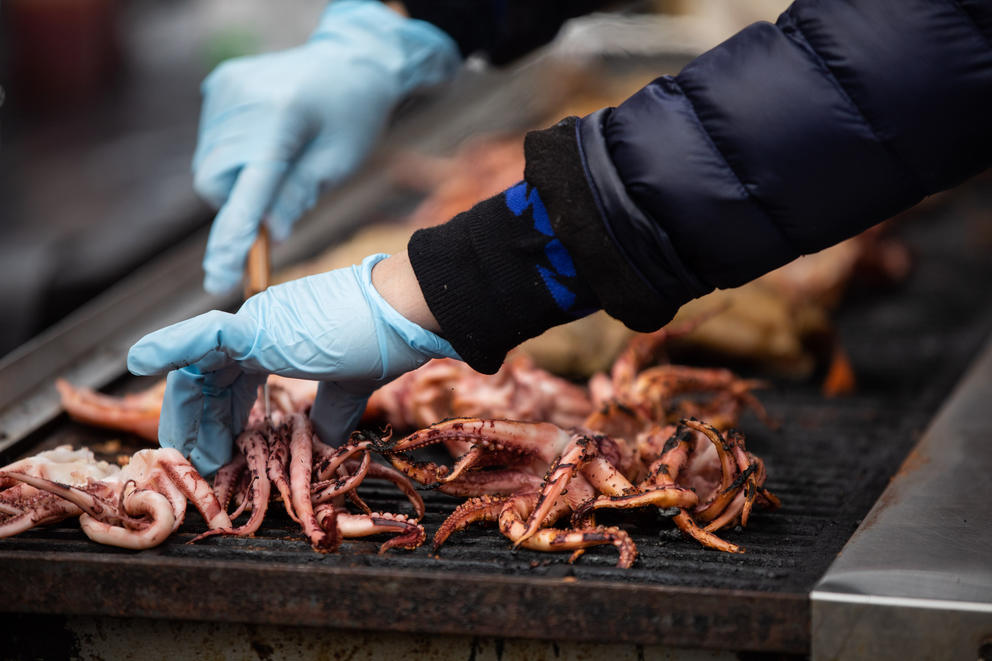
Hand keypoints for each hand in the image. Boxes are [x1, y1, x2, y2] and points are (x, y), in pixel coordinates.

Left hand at [127, 253, 457, 474]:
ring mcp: (255, 327)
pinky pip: (202, 337)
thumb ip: (330, 414)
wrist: (405, 311)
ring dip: (188, 414)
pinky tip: (142, 358)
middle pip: (209, 382)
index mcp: (277, 342)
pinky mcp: (258, 327)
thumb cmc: (384, 341)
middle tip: (196, 466)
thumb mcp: (349, 387)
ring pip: (200, 372)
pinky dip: (170, 346)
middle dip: (198, 428)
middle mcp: (259, 332)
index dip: (219, 423)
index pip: (231, 386)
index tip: (218, 459)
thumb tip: (323, 445)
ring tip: (182, 451)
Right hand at [193, 0, 459, 293]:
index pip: (248, 193)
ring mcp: (225, 89)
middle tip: (279, 195)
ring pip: (209, 165)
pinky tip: (267, 136)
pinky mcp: (218, 84)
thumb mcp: (338, 162)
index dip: (232, 241)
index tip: (218, 280)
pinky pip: (212, 140)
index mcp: (281, 120)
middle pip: (215, 182)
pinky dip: (233, 154)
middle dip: (239, 202)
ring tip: (279, 157)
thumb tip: (267, 232)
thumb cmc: (353, 115)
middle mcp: (243, 101)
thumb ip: (298, 196)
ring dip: (237, 179)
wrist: (349, 59)